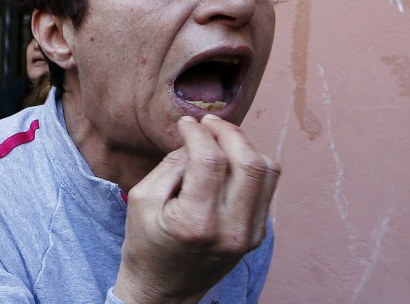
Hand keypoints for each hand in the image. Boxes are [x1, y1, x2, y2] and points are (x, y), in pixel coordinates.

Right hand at [113, 114, 280, 303]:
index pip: (211, 161)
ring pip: (268, 171)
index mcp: (197, 223)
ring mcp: (250, 234)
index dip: (198, 132)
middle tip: (208, 122)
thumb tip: (196, 139)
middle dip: (229, 131)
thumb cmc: (145, 245)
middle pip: (250, 162)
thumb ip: (171, 165)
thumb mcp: (142, 200)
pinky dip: (250, 165)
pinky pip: (266, 187)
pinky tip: (229, 161)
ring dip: (245, 146)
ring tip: (221, 138)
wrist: (164, 290)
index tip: (185, 123)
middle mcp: (231, 229)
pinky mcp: (257, 233)